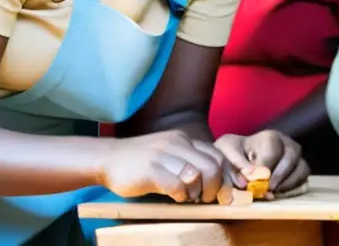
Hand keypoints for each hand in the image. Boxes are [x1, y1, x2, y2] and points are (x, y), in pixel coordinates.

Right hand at [99, 129, 228, 202]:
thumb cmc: (141, 161)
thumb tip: (215, 180)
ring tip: (192, 198)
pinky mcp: (150, 170)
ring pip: (196, 174)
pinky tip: (177, 199)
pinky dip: (181, 196)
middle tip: (209, 199)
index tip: (230, 190)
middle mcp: (177, 144)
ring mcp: (164, 155)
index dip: (227, 174)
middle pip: (212, 165)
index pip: (217, 154)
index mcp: (185, 139)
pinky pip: (176, 185)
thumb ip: (189, 160)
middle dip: (216, 186)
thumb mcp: (169, 153)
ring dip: (199, 192)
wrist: (107, 158)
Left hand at [214, 130, 309, 197]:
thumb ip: (236, 164)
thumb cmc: (232, 153)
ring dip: (288, 184)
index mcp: (270, 137)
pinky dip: (294, 190)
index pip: (273, 152)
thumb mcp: (227, 153)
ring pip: (302, 168)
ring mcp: (295, 158)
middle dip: (279, 176)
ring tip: (272, 193)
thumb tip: (248, 180)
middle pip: (292, 157)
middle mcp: (287, 144)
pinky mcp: (298, 171)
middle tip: (267, 190)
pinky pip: (304, 180)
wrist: (236, 157)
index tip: (253, 182)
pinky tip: (278, 195)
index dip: (264, 169)